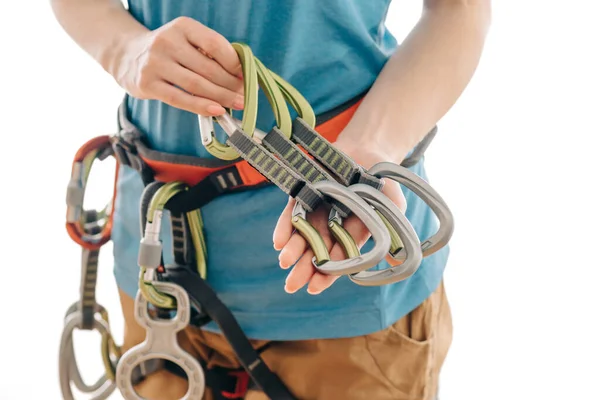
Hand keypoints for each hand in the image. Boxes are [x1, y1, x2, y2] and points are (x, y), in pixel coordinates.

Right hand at [112, 17, 243, 115]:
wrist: (127, 55)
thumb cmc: (168, 51)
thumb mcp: (187, 40)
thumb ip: (210, 53)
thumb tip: (242, 75)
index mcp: (182, 26)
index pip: (215, 44)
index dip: (234, 63)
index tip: (246, 76)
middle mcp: (167, 41)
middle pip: (208, 68)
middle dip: (231, 84)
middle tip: (244, 95)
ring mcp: (155, 63)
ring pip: (196, 85)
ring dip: (221, 97)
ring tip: (236, 104)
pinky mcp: (147, 84)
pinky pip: (180, 99)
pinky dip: (201, 106)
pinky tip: (216, 110)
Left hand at [272, 138, 407, 294]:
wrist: (368, 150)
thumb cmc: (382, 183)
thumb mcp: (393, 206)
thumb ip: (394, 229)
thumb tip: (395, 261)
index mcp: (352, 235)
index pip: (338, 260)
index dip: (327, 275)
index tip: (314, 287)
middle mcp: (331, 226)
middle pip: (316, 251)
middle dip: (304, 269)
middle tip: (292, 285)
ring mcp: (317, 210)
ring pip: (302, 234)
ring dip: (293, 249)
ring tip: (284, 263)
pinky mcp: (304, 193)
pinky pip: (292, 212)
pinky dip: (284, 226)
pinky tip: (278, 241)